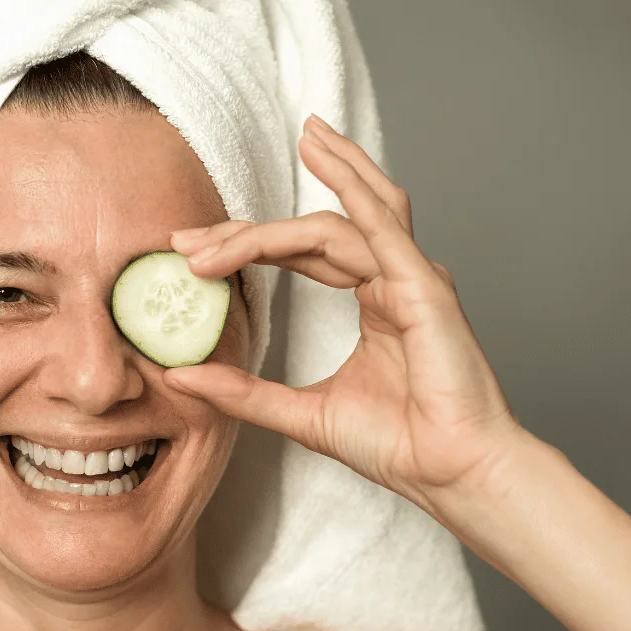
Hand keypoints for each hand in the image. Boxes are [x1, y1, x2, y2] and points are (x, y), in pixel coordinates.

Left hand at [164, 114, 523, 506]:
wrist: (451, 474)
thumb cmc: (398, 445)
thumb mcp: (300, 413)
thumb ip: (242, 391)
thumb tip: (179, 376)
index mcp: (372, 301)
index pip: (301, 254)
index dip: (245, 247)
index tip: (188, 255)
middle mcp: (390, 279)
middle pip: (313, 231)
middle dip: (247, 230)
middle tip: (187, 237)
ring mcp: (409, 277)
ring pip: (338, 222)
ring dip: (286, 206)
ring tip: (253, 183)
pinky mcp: (422, 286)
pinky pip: (379, 226)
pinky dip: (350, 189)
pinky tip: (321, 157)